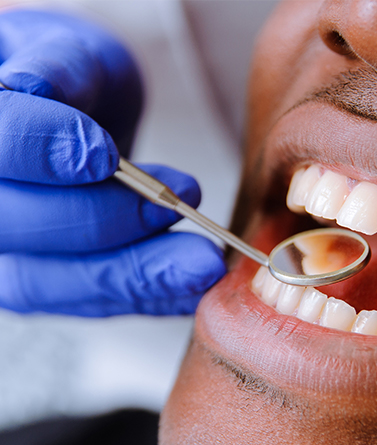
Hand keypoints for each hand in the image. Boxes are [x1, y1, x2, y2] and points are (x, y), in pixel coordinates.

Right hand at [0, 9, 225, 315]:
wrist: (79, 118)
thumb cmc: (75, 80)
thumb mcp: (71, 53)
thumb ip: (58, 69)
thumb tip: (32, 89)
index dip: (37, 148)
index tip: (105, 155)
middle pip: (12, 228)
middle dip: (103, 223)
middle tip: (176, 206)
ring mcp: (3, 250)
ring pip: (42, 283)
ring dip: (130, 277)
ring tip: (200, 263)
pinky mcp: (45, 279)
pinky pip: (83, 303)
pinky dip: (142, 297)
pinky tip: (189, 286)